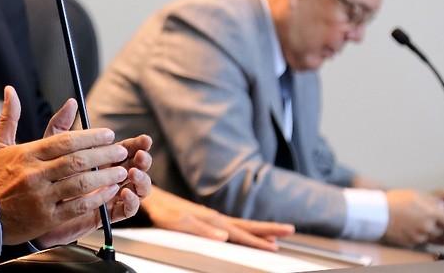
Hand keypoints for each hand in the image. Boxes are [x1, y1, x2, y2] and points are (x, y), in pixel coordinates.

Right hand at [0, 87, 135, 244]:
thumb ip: (10, 117)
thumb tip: (11, 90)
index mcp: (27, 155)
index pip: (65, 141)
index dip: (90, 136)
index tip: (108, 134)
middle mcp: (35, 174)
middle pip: (77, 160)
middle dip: (104, 154)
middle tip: (121, 150)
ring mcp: (41, 197)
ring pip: (80, 183)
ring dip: (105, 176)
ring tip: (121, 170)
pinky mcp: (47, 218)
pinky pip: (77, 207)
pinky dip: (97, 199)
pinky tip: (109, 192)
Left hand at [33, 97, 152, 246]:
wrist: (31, 208)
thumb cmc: (43, 176)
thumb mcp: (50, 148)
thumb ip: (61, 127)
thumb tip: (71, 101)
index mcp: (102, 159)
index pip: (126, 149)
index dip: (136, 144)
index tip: (144, 139)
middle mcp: (109, 176)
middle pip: (136, 167)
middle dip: (142, 160)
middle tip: (141, 154)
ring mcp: (109, 196)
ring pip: (137, 189)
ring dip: (141, 180)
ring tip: (133, 172)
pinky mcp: (104, 214)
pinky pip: (125, 211)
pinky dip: (130, 202)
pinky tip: (125, 193)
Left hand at [142, 187, 293, 250]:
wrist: (153, 198)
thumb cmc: (164, 211)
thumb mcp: (181, 223)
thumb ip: (203, 230)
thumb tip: (224, 238)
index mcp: (214, 221)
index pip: (242, 233)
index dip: (259, 240)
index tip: (277, 246)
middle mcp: (216, 218)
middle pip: (247, 226)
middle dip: (269, 230)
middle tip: (290, 230)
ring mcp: (212, 218)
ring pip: (241, 225)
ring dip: (258, 231)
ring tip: (275, 237)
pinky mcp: (206, 219)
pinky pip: (231, 226)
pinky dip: (243, 231)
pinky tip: (244, 234)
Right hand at [383, 188, 443, 246]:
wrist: (375, 212)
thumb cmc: (393, 201)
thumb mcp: (415, 194)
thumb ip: (432, 201)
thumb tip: (442, 207)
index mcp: (431, 214)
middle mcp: (428, 227)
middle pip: (443, 232)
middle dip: (440, 226)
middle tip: (431, 219)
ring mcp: (419, 237)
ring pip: (432, 238)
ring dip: (430, 232)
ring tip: (418, 223)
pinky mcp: (411, 243)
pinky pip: (421, 241)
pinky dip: (419, 236)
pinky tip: (410, 227)